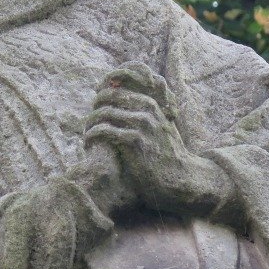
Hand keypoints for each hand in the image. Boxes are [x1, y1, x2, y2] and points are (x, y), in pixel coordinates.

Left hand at [84, 61, 231, 214]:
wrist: (181, 178)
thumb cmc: (165, 154)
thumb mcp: (158, 126)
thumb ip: (141, 114)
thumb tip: (117, 104)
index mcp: (150, 103)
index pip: (115, 90)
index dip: (100, 99)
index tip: (93, 113)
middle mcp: (146, 109)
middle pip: (106, 98)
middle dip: (93, 109)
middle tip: (87, 124)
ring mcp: (141, 124)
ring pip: (102, 114)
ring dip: (89, 125)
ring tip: (87, 137)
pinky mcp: (134, 141)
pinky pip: (103, 131)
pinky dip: (91, 136)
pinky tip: (89, 145)